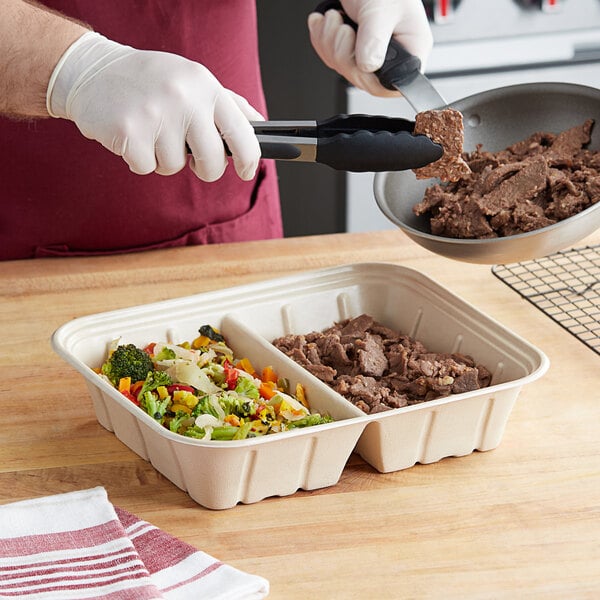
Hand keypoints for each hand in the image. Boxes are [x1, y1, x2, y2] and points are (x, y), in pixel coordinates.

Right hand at [46, 32, 262, 180]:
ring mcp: (156, 114)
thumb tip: (260, 127)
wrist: (93, 71)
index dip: (248, 159)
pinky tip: (132, 136)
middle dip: (204, 169)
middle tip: (191, 159)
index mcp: (205, 86)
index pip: (242, 131)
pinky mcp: (129, 132)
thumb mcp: (194, 81)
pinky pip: (146, 168)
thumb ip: (229, 104)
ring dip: (163, 159)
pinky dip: (139, 160)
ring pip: (175, 167)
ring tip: (151, 131)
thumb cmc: (151, 80)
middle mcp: (184, 98)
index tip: (246, 172)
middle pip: (212, 161)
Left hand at [308, 0, 432, 97]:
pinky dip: (323, 38)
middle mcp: (391, 59)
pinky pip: (330, 58)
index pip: (393, 86)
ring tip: (336, 18)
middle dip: (343, 53)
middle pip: (361, 79)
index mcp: (411, 51)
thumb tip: (368, 66)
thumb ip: (375, 39)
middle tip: (344, 28)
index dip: (370, 79)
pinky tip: (328, 21)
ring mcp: (369, 57)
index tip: (359, 58)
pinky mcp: (351, 52)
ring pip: (342, 68)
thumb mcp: (381, 10)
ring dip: (330, 42)